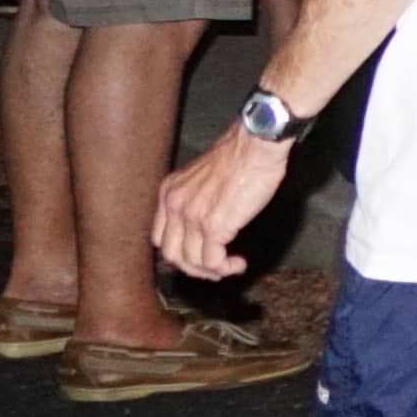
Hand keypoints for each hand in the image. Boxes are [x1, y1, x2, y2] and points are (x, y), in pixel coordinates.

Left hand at [153, 129, 287, 282]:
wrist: (256, 145)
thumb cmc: (242, 155)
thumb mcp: (205, 175)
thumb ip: (198, 197)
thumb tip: (209, 221)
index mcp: (169, 192)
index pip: (160, 236)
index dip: (179, 252)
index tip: (200, 254)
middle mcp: (175, 205)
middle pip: (171, 254)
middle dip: (193, 267)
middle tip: (215, 268)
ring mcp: (192, 217)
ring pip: (190, 262)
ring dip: (212, 271)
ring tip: (231, 267)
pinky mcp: (214, 226)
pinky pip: (212, 261)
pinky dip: (225, 269)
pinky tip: (238, 263)